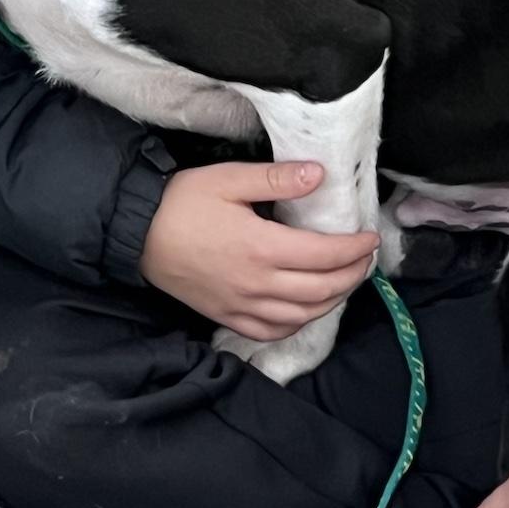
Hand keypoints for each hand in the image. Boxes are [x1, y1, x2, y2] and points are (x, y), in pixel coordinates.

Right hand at [140, 161, 378, 339]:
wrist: (138, 233)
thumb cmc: (183, 201)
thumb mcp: (229, 178)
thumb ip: (276, 179)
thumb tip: (319, 175)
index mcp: (262, 247)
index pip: (325, 254)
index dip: (354, 249)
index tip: (370, 238)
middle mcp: (257, 284)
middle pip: (321, 289)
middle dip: (352, 275)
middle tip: (365, 260)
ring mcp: (242, 305)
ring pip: (302, 315)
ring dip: (332, 301)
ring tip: (345, 282)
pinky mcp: (227, 316)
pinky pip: (272, 331)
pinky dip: (298, 324)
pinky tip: (306, 310)